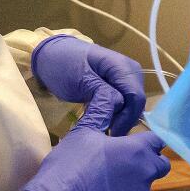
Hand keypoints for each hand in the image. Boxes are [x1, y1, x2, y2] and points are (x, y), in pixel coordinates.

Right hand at [19, 92, 170, 190]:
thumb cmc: (70, 165)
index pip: (158, 140)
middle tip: (122, 163)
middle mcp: (146, 174)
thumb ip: (101, 112)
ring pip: (145, 187)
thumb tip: (110, 93)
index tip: (137, 142)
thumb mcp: (82, 132)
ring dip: (133, 184)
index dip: (148, 140)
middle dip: (148, 162)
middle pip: (160, 165)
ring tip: (104, 185)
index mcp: (137, 150)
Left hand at [31, 35, 146, 135]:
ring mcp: (127, 78)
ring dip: (120, 118)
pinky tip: (104, 120)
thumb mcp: (80, 80)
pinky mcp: (120, 85)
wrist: (52, 55)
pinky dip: (116, 114)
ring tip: (103, 128)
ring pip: (132, 105)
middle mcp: (131, 71)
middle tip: (106, 135)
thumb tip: (120, 107)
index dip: (127, 118)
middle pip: (137, 102)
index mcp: (122, 66)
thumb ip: (103, 93)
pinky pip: (125, 103)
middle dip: (124, 120)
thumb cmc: (63, 65)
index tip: (112, 135)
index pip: (136, 97)